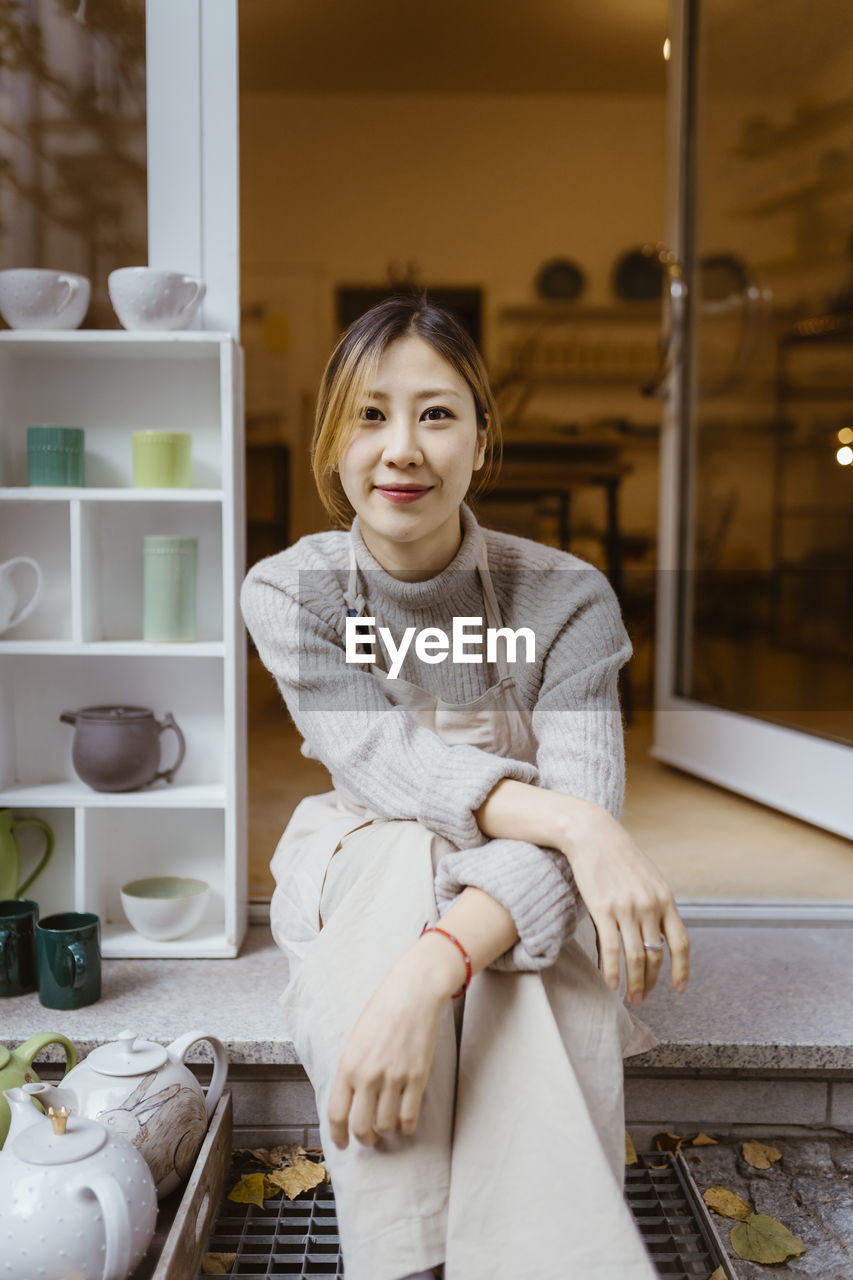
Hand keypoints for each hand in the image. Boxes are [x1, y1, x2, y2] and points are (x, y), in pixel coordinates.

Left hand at [327, 939, 459, 1148]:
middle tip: (369, 1137)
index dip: (338, 1135)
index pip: (337, 1114)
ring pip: (386, 1126)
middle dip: (364, 1139)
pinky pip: (409, 1117)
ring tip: (388, 1125)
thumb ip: (351, 1071)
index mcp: (348, 1065)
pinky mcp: (417, 1077)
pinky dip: (406, 1127)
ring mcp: (394, 1078)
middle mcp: (368, 1075)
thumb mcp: (356, 1040)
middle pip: (361, 1127)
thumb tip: (351, 1102)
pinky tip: (405, 1122)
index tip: (343, 1143)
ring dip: (387, 1132)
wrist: (413, 992)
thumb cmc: (382, 1011)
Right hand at [558, 801, 689, 1005]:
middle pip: (656, 955)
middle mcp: (650, 906)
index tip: (679, 988)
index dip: (682, 969)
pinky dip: (612, 971)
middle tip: (644, 997)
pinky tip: (611, 984)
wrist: (592, 834)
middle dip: (652, 981)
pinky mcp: (603, 909)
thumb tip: (660, 935)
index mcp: (665, 899)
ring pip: (635, 957)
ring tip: (631, 998)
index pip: (680, 943)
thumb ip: (657, 904)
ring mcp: (627, 908)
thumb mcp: (648, 878)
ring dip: (634, 983)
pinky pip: (612, 949)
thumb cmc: (618, 856)